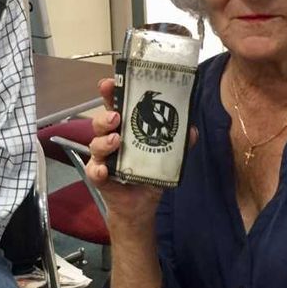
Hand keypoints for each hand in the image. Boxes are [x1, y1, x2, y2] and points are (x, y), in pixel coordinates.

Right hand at [85, 78, 165, 223]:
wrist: (141, 205)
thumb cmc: (149, 173)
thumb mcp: (168, 157)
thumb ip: (179, 143)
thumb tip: (192, 129)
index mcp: (126, 128)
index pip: (115, 105)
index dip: (110, 93)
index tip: (109, 83)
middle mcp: (111, 138)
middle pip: (101, 122)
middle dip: (105, 116)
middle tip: (116, 117)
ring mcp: (102, 157)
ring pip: (95, 144)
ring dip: (104, 141)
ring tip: (116, 140)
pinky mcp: (99, 176)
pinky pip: (94, 171)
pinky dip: (97, 169)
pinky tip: (104, 170)